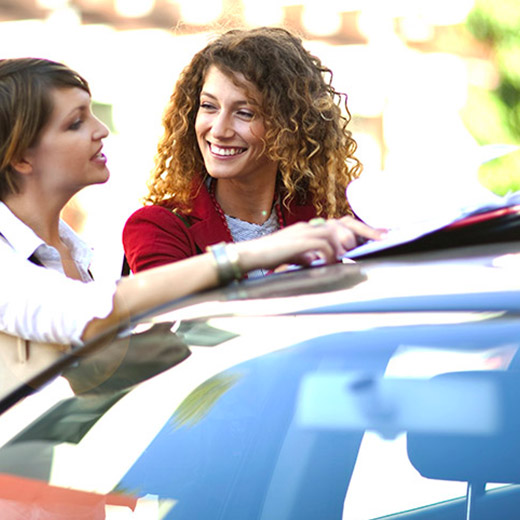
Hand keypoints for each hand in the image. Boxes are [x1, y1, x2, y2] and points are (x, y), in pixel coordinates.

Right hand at [236, 217, 384, 271]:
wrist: (248, 255)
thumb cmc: (269, 257)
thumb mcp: (296, 256)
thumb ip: (310, 255)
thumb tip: (323, 261)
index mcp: (310, 228)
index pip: (341, 223)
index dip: (362, 228)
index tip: (380, 235)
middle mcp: (310, 226)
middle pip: (344, 222)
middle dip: (366, 230)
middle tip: (384, 238)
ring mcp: (304, 232)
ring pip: (336, 232)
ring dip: (346, 245)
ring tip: (349, 255)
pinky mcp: (298, 241)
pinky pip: (323, 245)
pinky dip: (331, 255)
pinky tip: (330, 263)